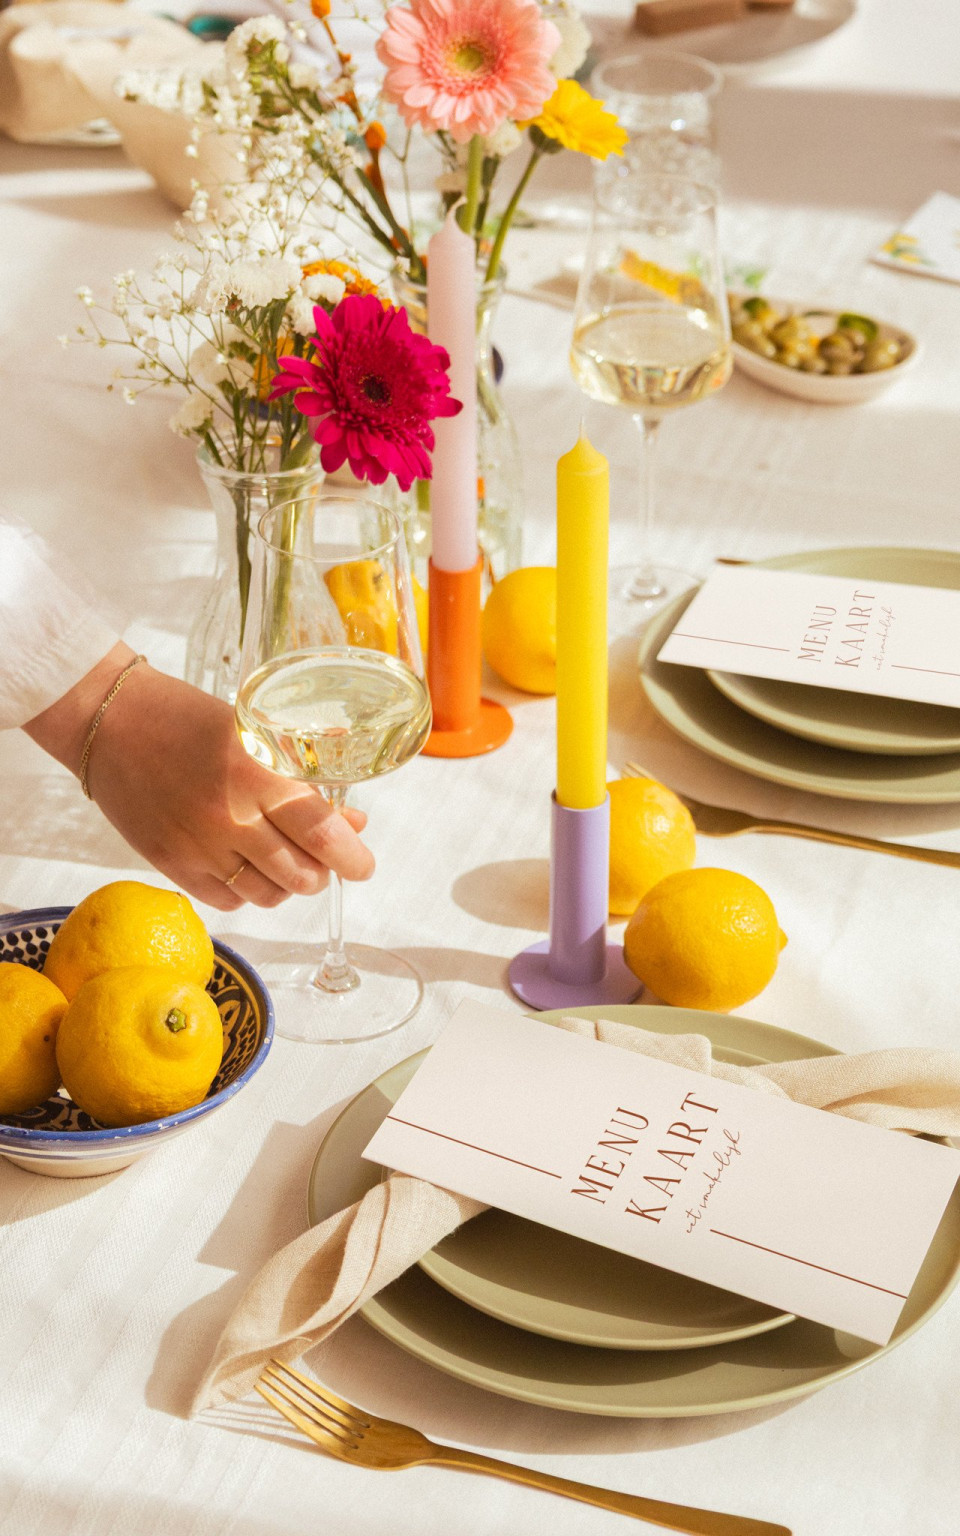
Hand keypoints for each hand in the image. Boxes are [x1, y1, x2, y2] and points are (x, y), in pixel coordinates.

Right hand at [25, 645, 374, 909]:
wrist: (111, 722)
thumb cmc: (189, 718)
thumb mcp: (255, 732)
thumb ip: (302, 779)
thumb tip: (351, 821)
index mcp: (257, 774)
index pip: (321, 833)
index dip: (352, 857)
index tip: (363, 864)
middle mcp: (230, 818)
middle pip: (300, 874)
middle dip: (323, 872)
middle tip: (325, 859)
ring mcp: (198, 847)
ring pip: (267, 895)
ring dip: (288, 885)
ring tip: (288, 862)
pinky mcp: (171, 864)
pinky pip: (227, 901)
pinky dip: (248, 892)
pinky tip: (248, 867)